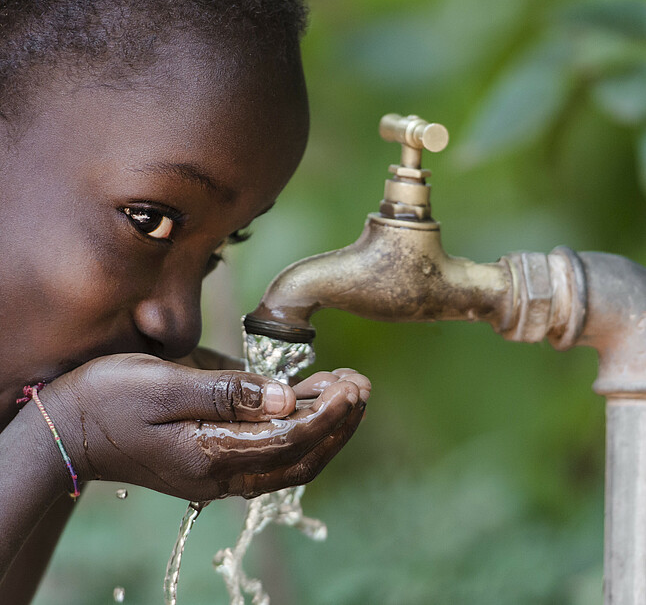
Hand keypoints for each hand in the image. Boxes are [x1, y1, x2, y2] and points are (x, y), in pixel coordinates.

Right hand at [40, 355, 369, 500]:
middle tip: (361, 386)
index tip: (351, 385)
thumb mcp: (164, 384)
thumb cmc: (110, 399)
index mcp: (210, 455)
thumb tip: (283, 398)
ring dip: (324, 428)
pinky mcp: (215, 461)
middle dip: (337, 423)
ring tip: (349, 391)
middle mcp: (220, 474)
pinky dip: (300, 431)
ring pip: (290, 460)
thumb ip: (225, 393)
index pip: (289, 440)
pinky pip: (271, 453)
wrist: (70, 429)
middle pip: (299, 457)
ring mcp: (218, 473)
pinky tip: (312, 403)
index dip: (326, 414)